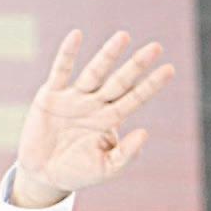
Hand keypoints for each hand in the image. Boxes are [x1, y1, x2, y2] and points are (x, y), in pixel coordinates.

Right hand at [13, 29, 175, 203]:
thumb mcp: (104, 170)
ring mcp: (73, 97)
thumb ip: (125, 155)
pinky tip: (76, 35)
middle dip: (136, 66)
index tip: (169, 70)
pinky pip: (60, 71)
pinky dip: (67, 54)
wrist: (41, 175)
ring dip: (108, 55)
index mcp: (109, 119)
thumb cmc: (76, 172)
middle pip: (119, 82)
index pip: (134, 99)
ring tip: (124, 37)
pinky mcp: (50, 95)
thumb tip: (145, 133)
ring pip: (94, 73)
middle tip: (156, 48)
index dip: (150, 85)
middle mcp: (94, 104)